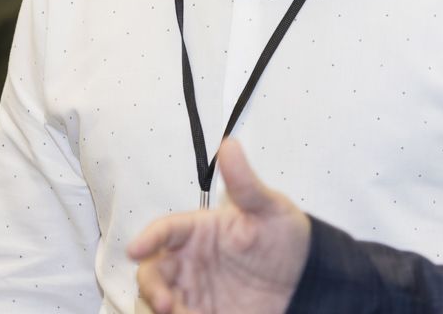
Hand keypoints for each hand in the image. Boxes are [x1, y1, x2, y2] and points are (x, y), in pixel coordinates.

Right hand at [129, 139, 309, 313]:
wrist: (307, 282)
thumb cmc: (285, 238)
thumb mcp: (269, 209)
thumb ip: (245, 184)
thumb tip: (229, 144)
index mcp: (198, 230)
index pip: (166, 230)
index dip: (148, 238)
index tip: (136, 249)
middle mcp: (189, 261)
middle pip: (153, 270)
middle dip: (151, 285)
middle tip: (165, 303)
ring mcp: (194, 290)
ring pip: (159, 298)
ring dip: (159, 307)